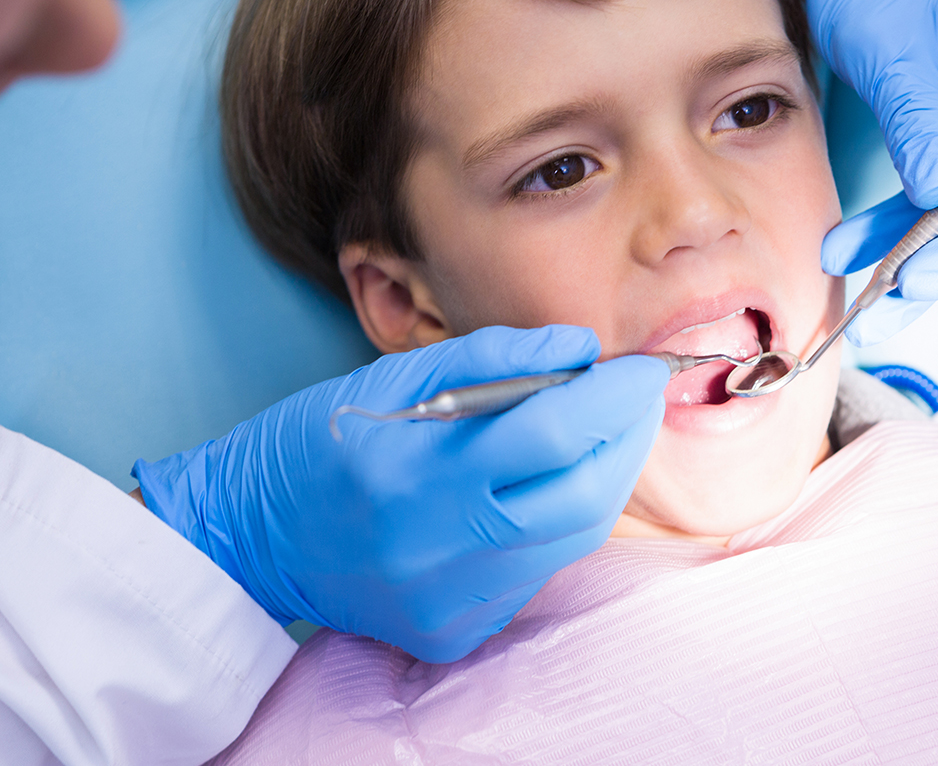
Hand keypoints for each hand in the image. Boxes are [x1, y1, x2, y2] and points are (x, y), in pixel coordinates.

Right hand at [132, 325, 667, 661]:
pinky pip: (536, 573)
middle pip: (581, 498)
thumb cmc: (320, 440)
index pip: (550, 432)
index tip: (642, 366)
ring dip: (604, 478)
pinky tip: (546, 487)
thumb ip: (491, 357)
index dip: (612, 396)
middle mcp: (433, 546)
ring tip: (603, 433)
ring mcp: (445, 601)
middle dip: (628, 438)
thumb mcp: (390, 377)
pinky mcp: (450, 633)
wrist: (250, 535)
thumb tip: (580, 349)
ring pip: (571, 540)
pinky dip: (557, 522)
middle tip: (637, 397)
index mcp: (412, 469)